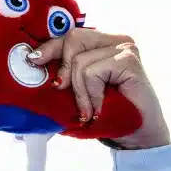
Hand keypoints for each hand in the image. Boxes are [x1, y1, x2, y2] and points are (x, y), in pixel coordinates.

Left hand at [29, 29, 170, 148]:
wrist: (137, 135)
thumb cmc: (108, 113)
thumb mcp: (78, 91)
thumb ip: (64, 74)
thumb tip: (33, 63)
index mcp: (102, 43)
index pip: (70, 35)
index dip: (49, 47)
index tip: (33, 60)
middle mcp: (115, 40)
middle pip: (73, 39)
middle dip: (63, 69)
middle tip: (64, 92)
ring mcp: (124, 48)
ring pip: (80, 61)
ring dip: (80, 93)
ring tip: (89, 111)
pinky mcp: (129, 61)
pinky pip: (92, 73)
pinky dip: (91, 95)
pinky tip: (98, 109)